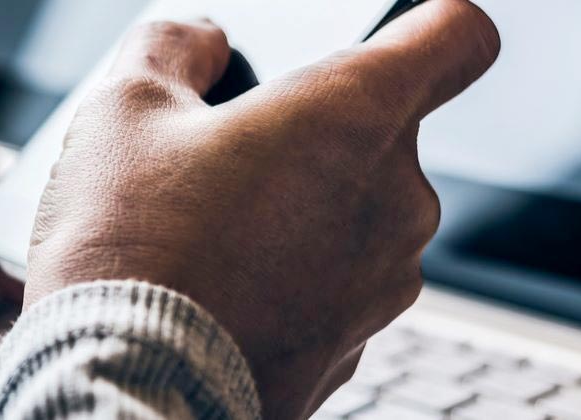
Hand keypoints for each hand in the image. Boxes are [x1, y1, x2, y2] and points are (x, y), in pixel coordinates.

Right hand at [24, 1, 497, 417]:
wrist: (126, 384)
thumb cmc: (129, 245)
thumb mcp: (122, 108)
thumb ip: (174, 46)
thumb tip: (200, 43)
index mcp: (356, 115)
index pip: (458, 35)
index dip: (426, 23)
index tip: (391, 34)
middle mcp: (396, 199)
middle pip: (382, 135)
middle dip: (311, 137)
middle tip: (221, 157)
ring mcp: (382, 284)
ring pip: (353, 219)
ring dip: (297, 214)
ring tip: (206, 235)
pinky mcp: (351, 349)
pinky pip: (329, 291)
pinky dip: (286, 283)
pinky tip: (215, 291)